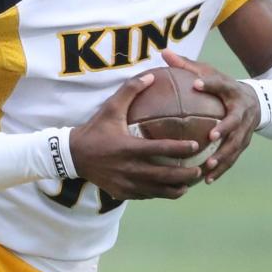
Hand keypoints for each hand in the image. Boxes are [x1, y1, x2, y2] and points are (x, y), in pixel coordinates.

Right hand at [68, 73, 202, 200]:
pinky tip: (168, 191)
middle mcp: (128, 168)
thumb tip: (152, 75)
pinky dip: (158, 194)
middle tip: (199, 170)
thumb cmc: (94, 131)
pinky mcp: (120, 192)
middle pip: (163, 175)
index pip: (160, 149)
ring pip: (156, 191)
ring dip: (175, 189)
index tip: (195, 146)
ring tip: (188, 186)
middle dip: (184, 175)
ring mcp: (124, 183)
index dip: (180, 149)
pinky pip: (144, 196)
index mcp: (128, 147)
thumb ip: (130, 91)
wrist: (72, 156)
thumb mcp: (110, 109)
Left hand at [160, 49, 260, 184]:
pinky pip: (232, 159)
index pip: (222, 85)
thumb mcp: (209, 73)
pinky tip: (206, 180)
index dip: (211, 84)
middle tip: (210, 136)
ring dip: (223, 156)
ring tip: (208, 165)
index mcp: (233, 91)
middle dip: (225, 129)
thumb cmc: (222, 87)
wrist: (256, 102)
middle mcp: (243, 112)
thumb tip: (163, 53)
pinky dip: (221, 169)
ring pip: (236, 145)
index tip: (197, 84)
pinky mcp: (244, 144)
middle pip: (236, 121)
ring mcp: (246, 130)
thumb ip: (187, 66)